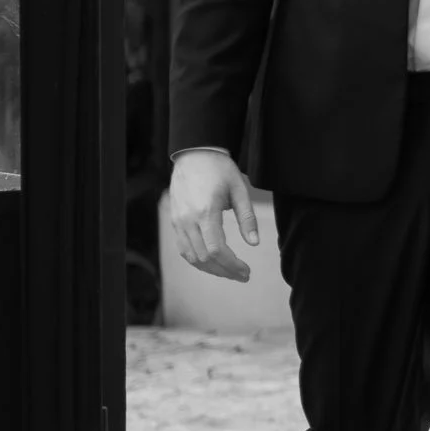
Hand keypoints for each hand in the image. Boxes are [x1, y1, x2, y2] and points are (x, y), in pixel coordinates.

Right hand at [169, 149, 259, 282]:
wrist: (194, 155)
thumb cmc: (220, 170)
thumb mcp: (240, 190)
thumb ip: (248, 218)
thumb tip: (254, 243)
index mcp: (206, 211)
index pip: (216, 250)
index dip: (232, 265)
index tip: (247, 271)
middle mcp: (188, 219)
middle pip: (204, 258)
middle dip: (225, 271)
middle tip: (243, 276)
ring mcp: (179, 221)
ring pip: (191, 257)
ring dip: (211, 269)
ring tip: (230, 272)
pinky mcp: (175, 221)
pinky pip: (183, 249)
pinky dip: (198, 260)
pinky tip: (213, 263)